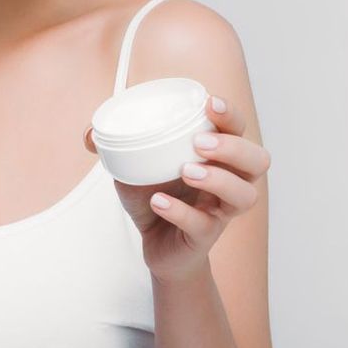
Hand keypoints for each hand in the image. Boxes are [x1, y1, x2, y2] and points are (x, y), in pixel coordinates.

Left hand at [82, 94, 271, 283]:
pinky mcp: (204, 237)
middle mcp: (228, 181)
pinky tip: (158, 201)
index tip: (210, 103)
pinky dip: (179, 211)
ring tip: (186, 170)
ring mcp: (219, 210)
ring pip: (244, 195)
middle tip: (199, 143)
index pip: (239, 130)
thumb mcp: (133, 166)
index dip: (231, 115)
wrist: (155, 244)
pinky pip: (203, 225)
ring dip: (218, 179)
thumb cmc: (155, 195)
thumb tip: (89, 134)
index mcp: (217, 156)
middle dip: (233, 147)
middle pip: (257, 161)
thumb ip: (113, 146)